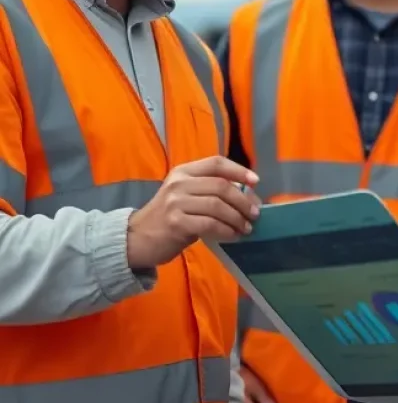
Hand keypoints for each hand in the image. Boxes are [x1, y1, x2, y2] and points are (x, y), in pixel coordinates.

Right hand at [126, 156, 260, 268]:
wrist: (137, 238)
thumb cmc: (169, 217)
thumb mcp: (187, 196)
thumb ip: (211, 191)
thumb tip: (250, 197)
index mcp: (183, 171)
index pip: (216, 163)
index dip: (239, 170)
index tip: (256, 181)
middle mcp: (179, 183)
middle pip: (221, 186)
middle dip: (243, 201)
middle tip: (255, 214)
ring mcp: (175, 202)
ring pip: (217, 206)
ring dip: (237, 218)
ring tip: (246, 228)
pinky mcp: (175, 223)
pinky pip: (210, 224)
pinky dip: (226, 230)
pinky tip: (233, 236)